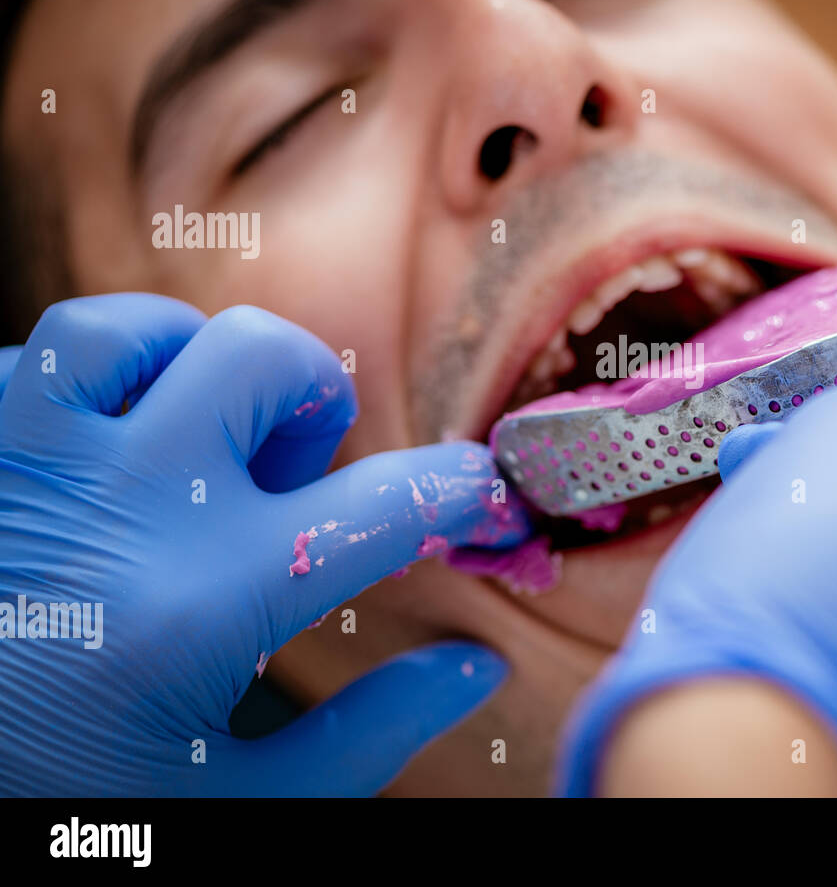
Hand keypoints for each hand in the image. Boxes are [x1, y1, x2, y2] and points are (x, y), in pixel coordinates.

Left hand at [0, 294, 529, 794]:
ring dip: (186, 364)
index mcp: (210, 600)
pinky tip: (100, 462)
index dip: (464, 489)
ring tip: (195, 432)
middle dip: (313, 398)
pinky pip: (21, 367)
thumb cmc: (77, 816)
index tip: (482, 495)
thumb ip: (374, 735)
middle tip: (298, 470)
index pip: (385, 505)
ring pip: (125, 328)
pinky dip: (81, 396)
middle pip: (261, 355)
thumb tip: (476, 667)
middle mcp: (120, 508)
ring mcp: (23, 472)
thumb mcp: (246, 806)